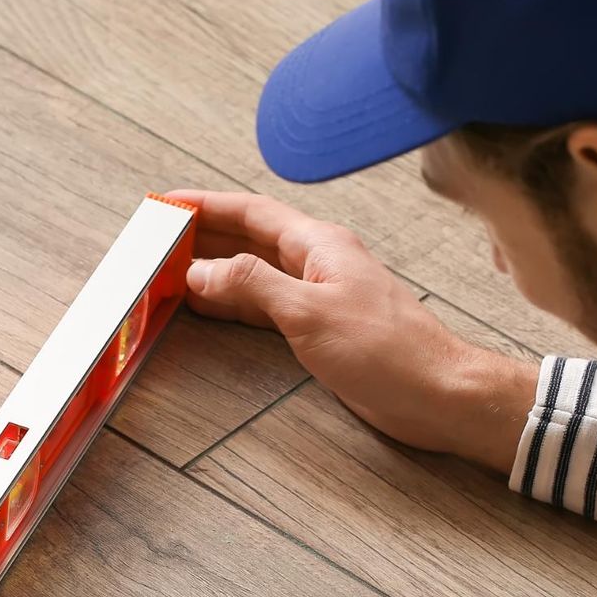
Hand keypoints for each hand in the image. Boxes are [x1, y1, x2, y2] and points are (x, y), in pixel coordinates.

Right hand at [172, 189, 537, 473]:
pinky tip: (210, 308)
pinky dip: (234, 303)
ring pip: (255, 272)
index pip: (251, 212)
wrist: (439, 393)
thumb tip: (202, 270)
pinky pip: (266, 305)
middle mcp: (319, 262)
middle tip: (158, 241)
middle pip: (250, 238)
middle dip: (203, 236)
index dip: (207, 205)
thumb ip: (253, 286)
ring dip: (215, 270)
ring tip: (171, 271)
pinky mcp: (323, 328)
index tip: (168, 204)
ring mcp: (321, 295)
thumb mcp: (310, 313)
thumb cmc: (390, 352)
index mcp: (319, 244)